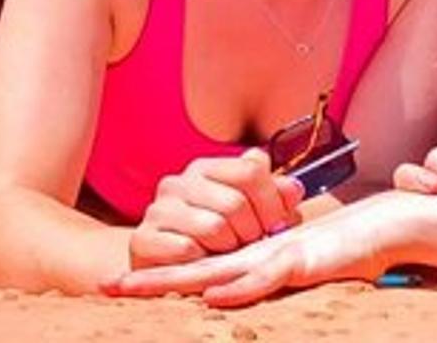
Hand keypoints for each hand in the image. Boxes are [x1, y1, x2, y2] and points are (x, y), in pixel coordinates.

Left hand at [106, 194, 405, 306]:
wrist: (393, 222)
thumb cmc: (354, 247)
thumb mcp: (310, 270)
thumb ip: (283, 279)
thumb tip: (256, 292)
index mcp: (258, 259)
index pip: (203, 270)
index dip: (165, 278)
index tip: (125, 285)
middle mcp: (260, 256)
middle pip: (195, 271)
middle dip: (150, 279)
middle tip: (106, 286)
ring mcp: (279, 256)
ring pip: (217, 272)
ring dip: (176, 282)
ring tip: (136, 288)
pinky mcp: (303, 262)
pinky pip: (264, 278)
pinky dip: (237, 288)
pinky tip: (211, 296)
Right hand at [135, 149, 305, 257]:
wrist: (163, 268)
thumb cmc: (216, 240)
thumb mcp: (249, 215)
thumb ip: (273, 198)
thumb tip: (294, 189)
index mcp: (205, 168)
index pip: (251, 170)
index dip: (272, 202)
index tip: (278, 226)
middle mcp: (178, 182)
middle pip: (235, 202)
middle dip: (253, 232)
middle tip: (251, 246)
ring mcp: (157, 209)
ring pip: (214, 227)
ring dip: (229, 249)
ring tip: (228, 254)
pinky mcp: (142, 238)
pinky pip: (186, 250)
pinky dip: (202, 262)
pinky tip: (202, 262)